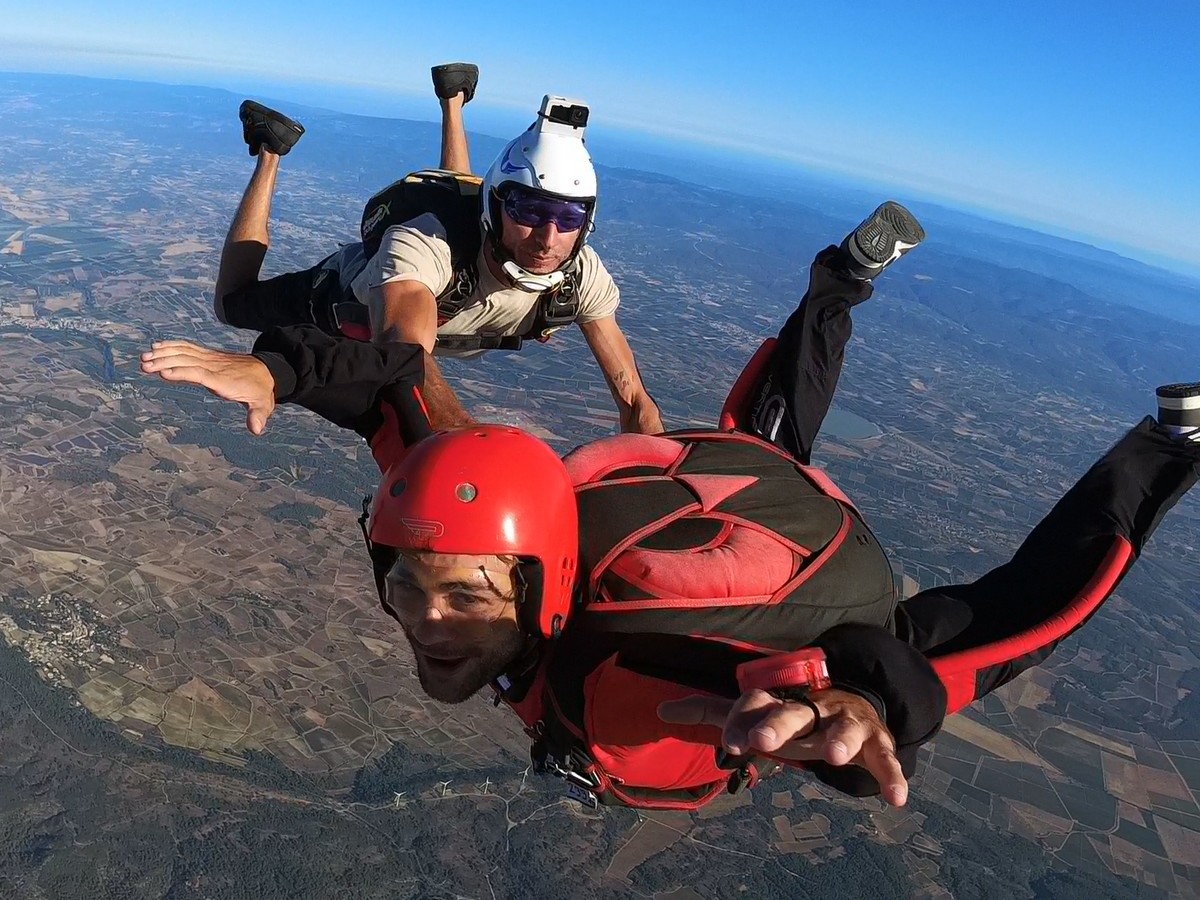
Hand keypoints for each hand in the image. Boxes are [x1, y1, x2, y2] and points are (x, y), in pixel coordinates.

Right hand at [140, 340, 276, 434]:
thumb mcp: (263, 404)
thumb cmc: (261, 390)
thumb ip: (258, 416)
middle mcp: (215, 366)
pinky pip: (189, 348)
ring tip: (144, 358)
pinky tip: (157, 346)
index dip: (183, 372)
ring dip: (164, 353)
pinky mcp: (208, 355)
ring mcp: (211, 358)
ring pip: (185, 352)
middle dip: (165, 362)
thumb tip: (256, 429)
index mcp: (224, 379)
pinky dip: (173, 345)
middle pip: (187, 361)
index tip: (164, 373)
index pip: (200, 374)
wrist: (268, 370)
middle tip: (144, 365)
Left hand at [657, 688, 907, 806]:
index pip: (754, 705)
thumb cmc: (793, 715)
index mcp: (779, 700)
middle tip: (763, 742)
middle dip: (778, 724)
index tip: (731, 744)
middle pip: (793, 712)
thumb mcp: (756, 714)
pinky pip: (885, 756)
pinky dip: (893, 775)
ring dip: (839, 740)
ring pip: (843, 727)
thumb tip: (662, 710)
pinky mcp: (875, 739)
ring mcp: (844, 720)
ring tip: (833, 758)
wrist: (850, 700)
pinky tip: (897, 799)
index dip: (741, 721)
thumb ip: (713, 714)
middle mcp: (811, 705)